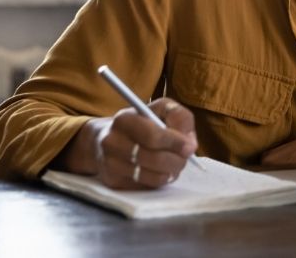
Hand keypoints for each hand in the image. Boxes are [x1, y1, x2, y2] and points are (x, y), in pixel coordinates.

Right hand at [59, 97, 197, 189]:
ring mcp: (110, 164)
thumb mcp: (160, 109)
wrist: (105, 139)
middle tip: (186, 158)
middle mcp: (112, 142)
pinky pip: (146, 186)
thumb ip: (179, 117)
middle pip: (154, 159)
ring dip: (171, 172)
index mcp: (124, 119)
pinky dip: (160, 179)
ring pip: (152, 176)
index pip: (152, 136)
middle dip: (177, 160)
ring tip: (175, 163)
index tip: (190, 147)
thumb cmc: (141, 121)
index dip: (175, 143)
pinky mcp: (113, 182)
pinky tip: (161, 170)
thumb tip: (190, 144)